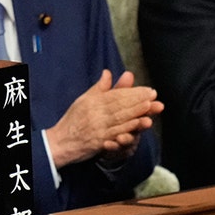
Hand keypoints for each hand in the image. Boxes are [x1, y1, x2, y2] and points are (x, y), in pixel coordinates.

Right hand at [46, 70, 161, 167]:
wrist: (60, 142)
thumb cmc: (73, 120)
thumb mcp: (84, 100)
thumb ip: (99, 88)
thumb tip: (108, 72)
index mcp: (93, 102)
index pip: (117, 95)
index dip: (133, 92)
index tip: (148, 90)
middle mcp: (96, 113)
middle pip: (121, 105)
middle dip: (139, 100)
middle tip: (154, 96)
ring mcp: (98, 127)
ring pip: (120, 118)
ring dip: (137, 112)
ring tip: (151, 106)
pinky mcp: (99, 141)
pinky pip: (116, 133)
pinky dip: (128, 128)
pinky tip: (139, 124)